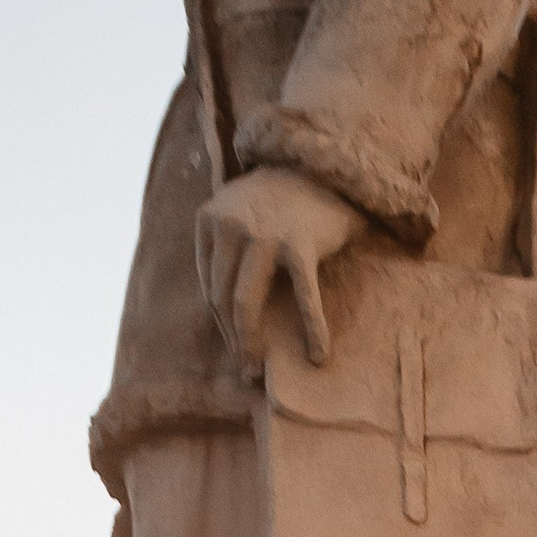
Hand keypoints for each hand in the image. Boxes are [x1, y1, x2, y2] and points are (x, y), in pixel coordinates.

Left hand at [195, 166, 365, 377]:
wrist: (327, 167)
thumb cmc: (285, 199)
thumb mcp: (240, 210)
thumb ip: (225, 244)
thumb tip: (222, 305)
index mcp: (210, 219)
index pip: (209, 285)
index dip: (221, 324)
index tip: (234, 347)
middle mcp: (231, 226)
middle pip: (222, 298)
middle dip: (232, 339)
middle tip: (246, 369)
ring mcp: (264, 235)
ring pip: (246, 304)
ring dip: (251, 343)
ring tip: (259, 369)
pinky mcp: (299, 245)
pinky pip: (303, 298)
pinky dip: (312, 330)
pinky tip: (319, 354)